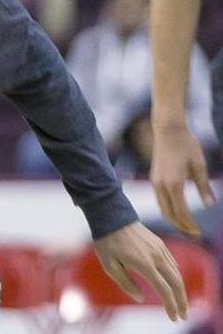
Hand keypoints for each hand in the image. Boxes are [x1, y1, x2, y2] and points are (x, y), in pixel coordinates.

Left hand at [93, 222, 187, 320]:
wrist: (112, 216)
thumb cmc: (107, 242)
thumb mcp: (109, 265)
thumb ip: (126, 283)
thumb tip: (140, 298)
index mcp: (144, 264)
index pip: (164, 290)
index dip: (171, 306)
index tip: (173, 317)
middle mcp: (156, 256)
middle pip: (177, 283)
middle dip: (182, 301)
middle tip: (182, 315)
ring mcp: (160, 249)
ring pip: (177, 273)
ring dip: (180, 289)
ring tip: (179, 302)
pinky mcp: (160, 243)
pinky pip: (173, 263)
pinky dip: (176, 276)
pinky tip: (173, 283)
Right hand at [151, 122, 213, 237]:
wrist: (168, 130)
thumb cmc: (187, 145)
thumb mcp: (200, 165)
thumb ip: (203, 186)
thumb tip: (209, 204)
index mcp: (174, 183)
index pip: (181, 212)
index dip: (190, 224)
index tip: (198, 233)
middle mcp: (161, 185)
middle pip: (169, 214)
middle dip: (181, 226)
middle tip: (194, 233)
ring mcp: (155, 181)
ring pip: (162, 207)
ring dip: (173, 219)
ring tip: (186, 225)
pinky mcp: (154, 178)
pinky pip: (160, 199)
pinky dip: (168, 209)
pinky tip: (178, 210)